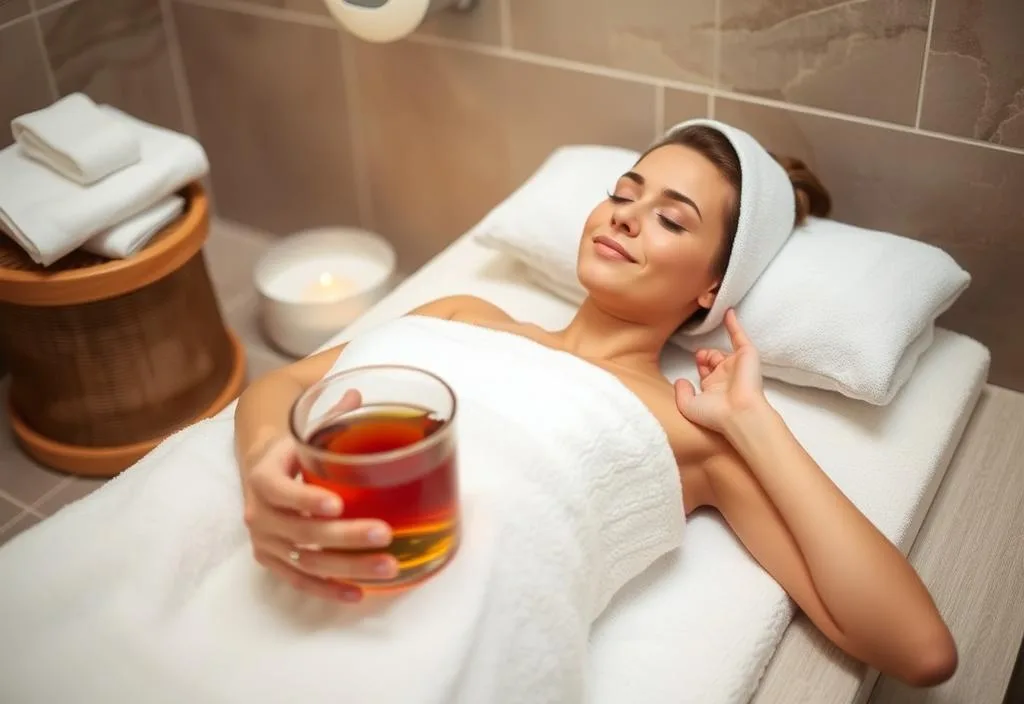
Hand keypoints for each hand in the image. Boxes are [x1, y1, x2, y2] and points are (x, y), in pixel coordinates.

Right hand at [242, 389, 398, 601]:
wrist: (261, 469)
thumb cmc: (293, 447)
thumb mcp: (305, 427)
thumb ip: (332, 414)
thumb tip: (359, 392)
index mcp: (263, 474)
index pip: (278, 490)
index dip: (305, 499)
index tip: (336, 504)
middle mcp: (258, 512)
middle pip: (300, 531)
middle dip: (345, 536)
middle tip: (385, 534)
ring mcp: (266, 541)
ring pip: (306, 560)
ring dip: (347, 567)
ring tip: (388, 567)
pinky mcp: (274, 561)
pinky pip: (300, 580)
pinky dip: (329, 589)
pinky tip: (359, 594)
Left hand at [674, 309, 766, 432]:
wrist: (739, 413)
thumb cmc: (715, 415)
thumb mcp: (688, 406)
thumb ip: (681, 393)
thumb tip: (680, 380)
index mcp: (714, 389)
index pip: (706, 372)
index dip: (699, 365)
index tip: (695, 362)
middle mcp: (726, 377)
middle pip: (713, 360)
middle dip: (704, 356)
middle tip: (699, 356)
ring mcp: (737, 365)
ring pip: (724, 350)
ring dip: (713, 348)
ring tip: (708, 344)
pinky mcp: (747, 355)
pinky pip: (739, 336)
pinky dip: (734, 324)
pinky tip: (727, 311)